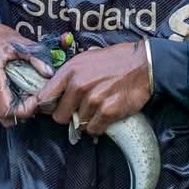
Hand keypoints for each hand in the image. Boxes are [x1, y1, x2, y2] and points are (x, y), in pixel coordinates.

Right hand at [0, 18, 53, 124]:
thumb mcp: (16, 41)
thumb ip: (35, 56)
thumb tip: (50, 73)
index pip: (8, 109)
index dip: (26, 110)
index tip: (38, 99)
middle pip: (4, 117)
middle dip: (23, 112)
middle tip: (35, 98)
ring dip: (15, 109)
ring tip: (27, 94)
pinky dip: (6, 103)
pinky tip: (15, 90)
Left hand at [34, 41, 152, 137]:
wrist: (144, 64)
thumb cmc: (115, 61)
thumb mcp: (86, 59)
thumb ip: (68, 76)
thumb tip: (52, 92)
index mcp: (70, 71)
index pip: (44, 97)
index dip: (45, 107)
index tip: (49, 109)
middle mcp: (79, 85)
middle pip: (59, 116)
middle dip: (67, 116)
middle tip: (79, 109)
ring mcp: (94, 99)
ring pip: (78, 124)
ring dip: (87, 120)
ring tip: (99, 107)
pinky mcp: (108, 111)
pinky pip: (94, 129)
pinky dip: (99, 126)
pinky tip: (106, 114)